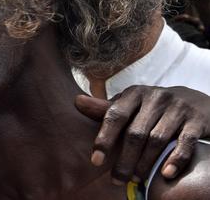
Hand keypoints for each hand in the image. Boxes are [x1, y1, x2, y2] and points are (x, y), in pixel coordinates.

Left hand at [75, 85, 209, 183]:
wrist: (194, 101)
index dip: (104, 139)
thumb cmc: (152, 107)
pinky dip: (175, 160)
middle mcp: (156, 97)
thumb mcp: (130, 104)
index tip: (95, 160)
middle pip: (135, 133)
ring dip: (145, 163)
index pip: (115, 116)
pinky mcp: (197, 121)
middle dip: (124, 160)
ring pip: (157, 140)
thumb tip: (76, 102)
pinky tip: (165, 175)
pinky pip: (184, 143)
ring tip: (136, 179)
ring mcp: (178, 108)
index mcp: (135, 94)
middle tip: (116, 179)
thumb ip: (105, 108)